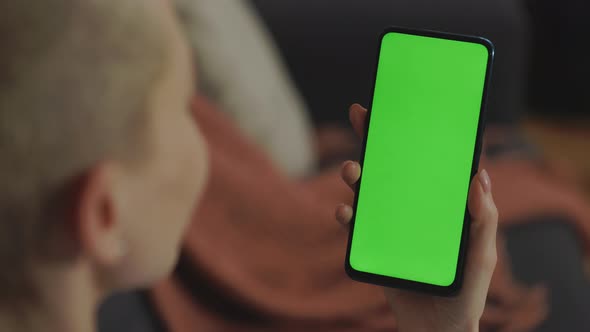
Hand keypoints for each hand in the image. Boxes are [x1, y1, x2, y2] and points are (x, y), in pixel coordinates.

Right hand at [336, 104, 498, 331]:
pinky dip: (345, 215)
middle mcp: (410, 209)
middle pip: (389, 166)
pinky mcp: (372, 246)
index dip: (412, 135)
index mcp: (436, 205)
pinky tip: (346, 212)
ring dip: (355, 174)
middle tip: (363, 116)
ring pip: (366, 190)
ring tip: (352, 170)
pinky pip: (353, 226)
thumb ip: (483, 218)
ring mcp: (389, 226)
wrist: (435, 328)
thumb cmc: (465, 293)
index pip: (423, 162)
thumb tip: (478, 175)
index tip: (402, 107)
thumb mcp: (482, 254)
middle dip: (374, 138)